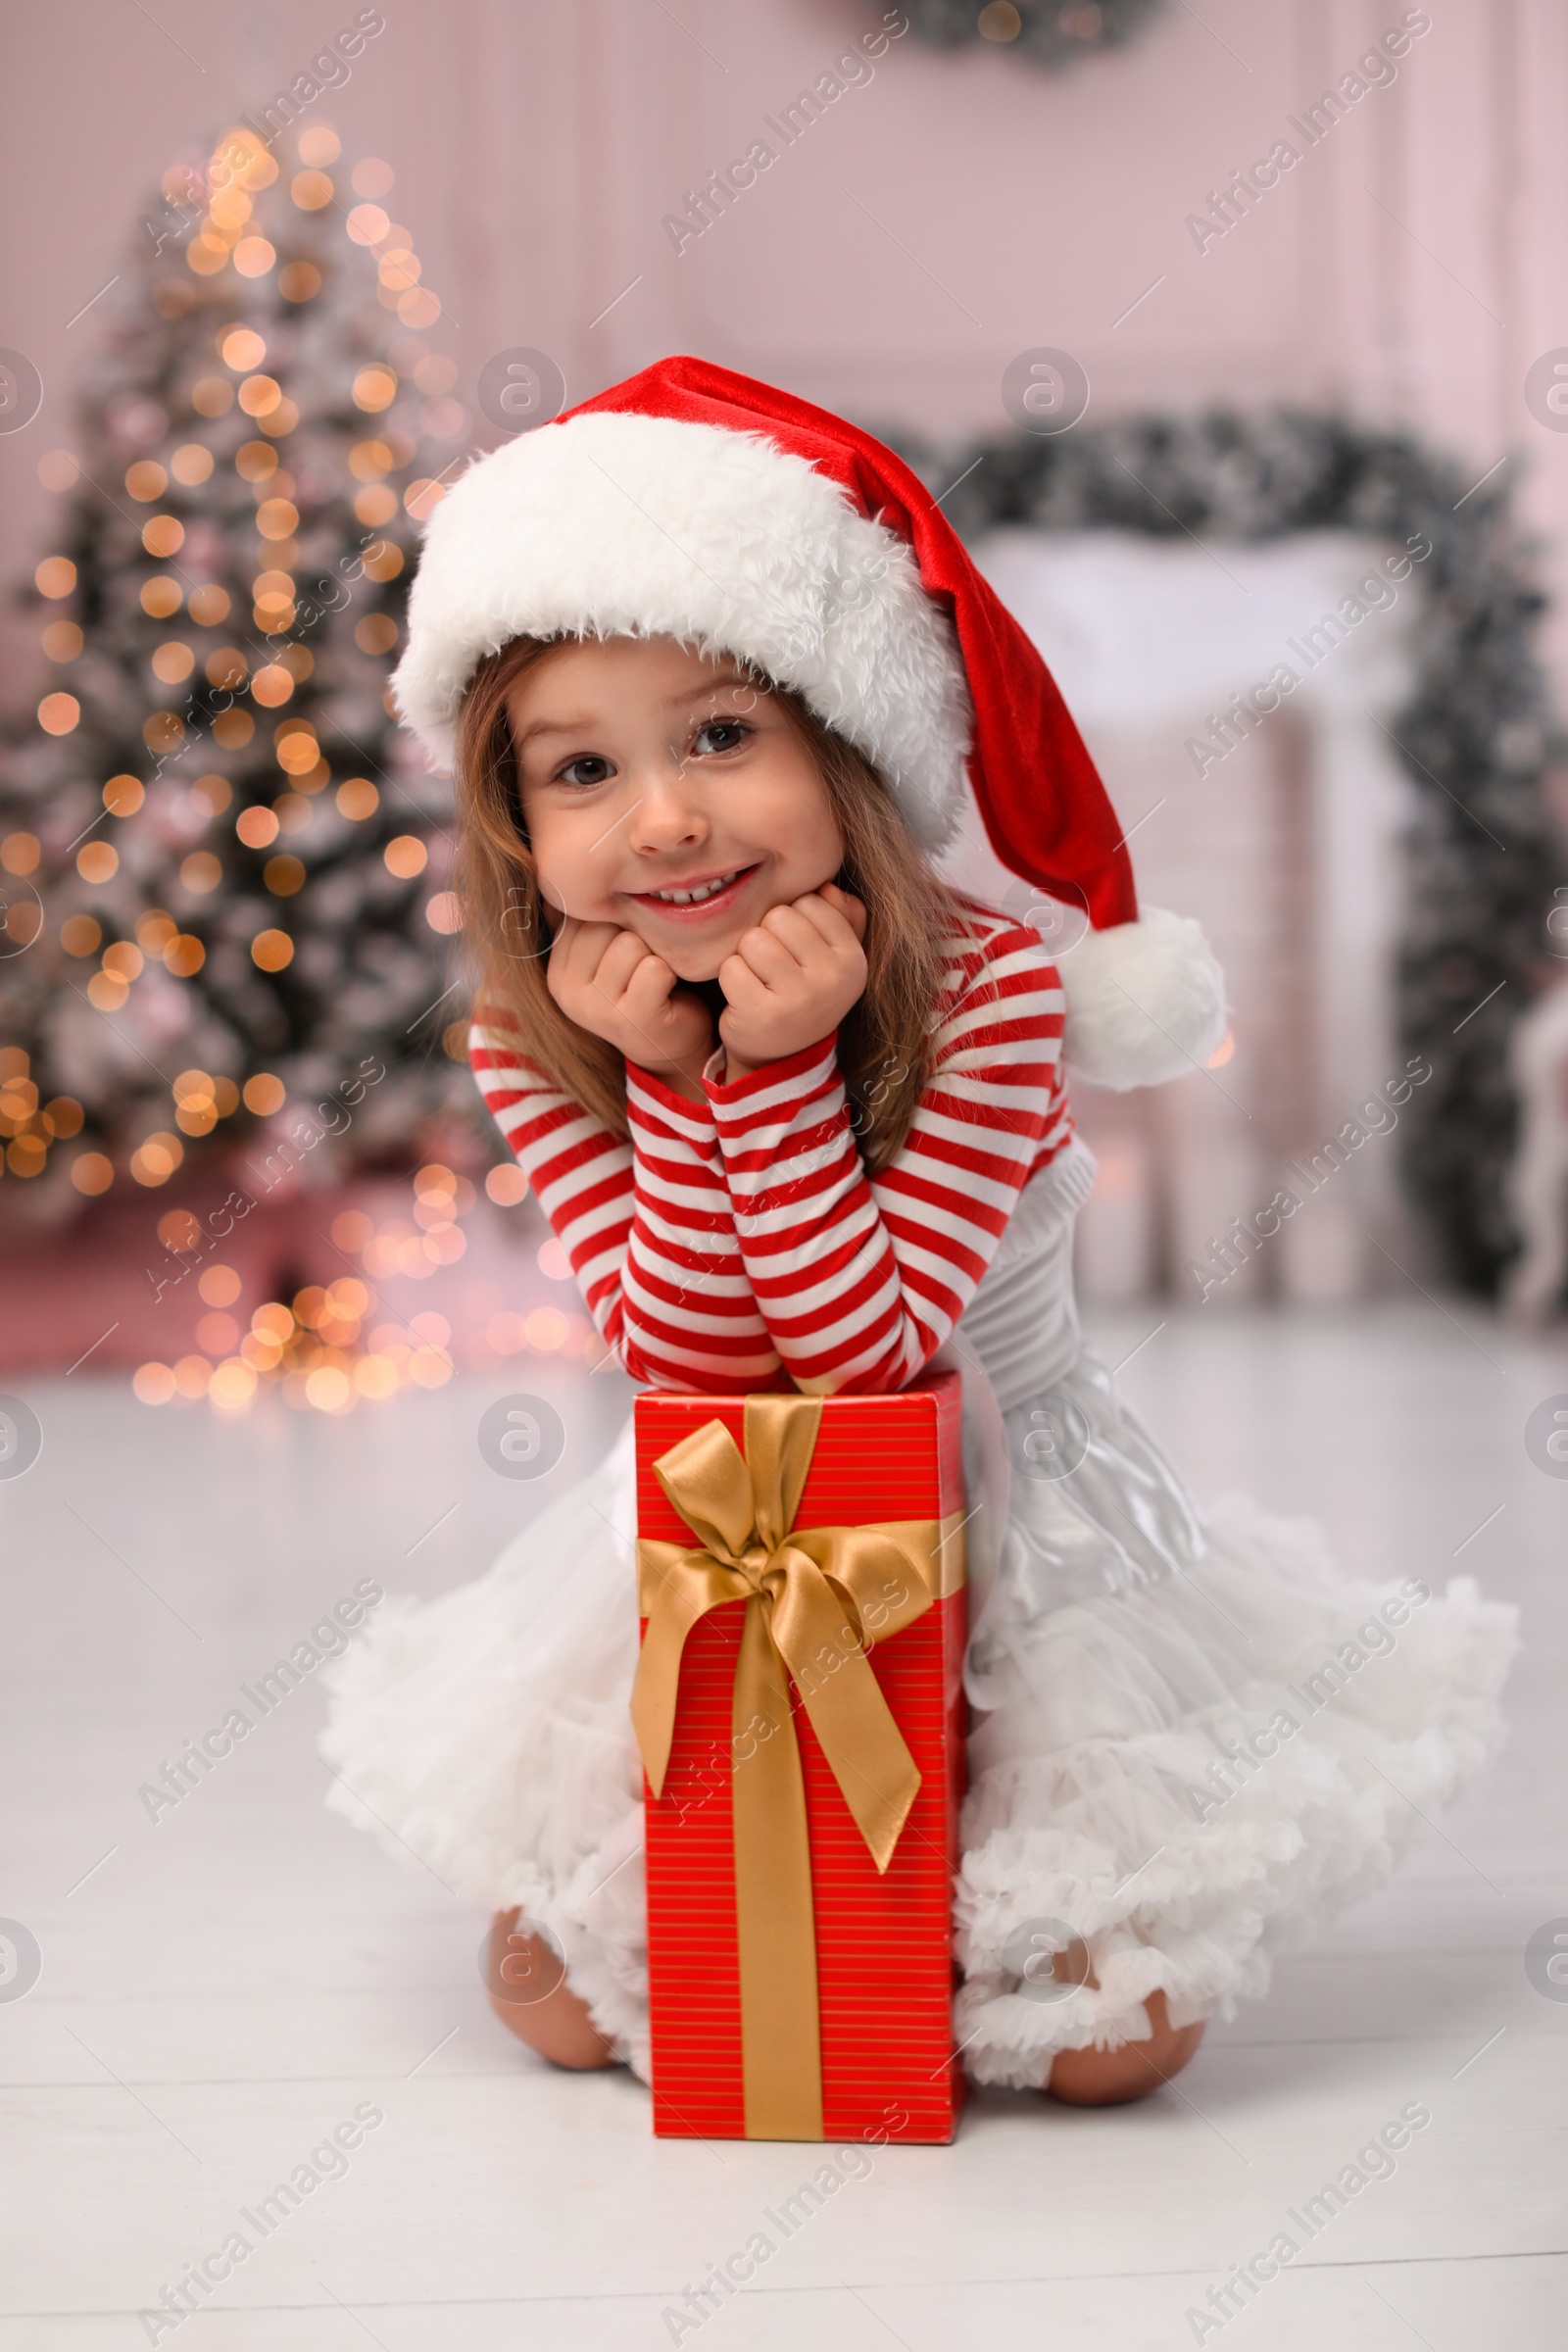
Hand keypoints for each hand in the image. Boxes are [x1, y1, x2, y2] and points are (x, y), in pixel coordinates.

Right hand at [546, 917, 714, 1095]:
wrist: (671, 1044)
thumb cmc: (638, 988)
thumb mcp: (603, 957)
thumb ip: (582, 925)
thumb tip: (555, 877)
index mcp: (558, 973)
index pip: (582, 916)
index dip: (614, 921)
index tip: (623, 945)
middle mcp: (568, 993)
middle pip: (604, 926)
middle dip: (633, 936)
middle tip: (642, 965)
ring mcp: (598, 1009)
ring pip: (630, 944)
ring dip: (652, 955)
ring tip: (653, 978)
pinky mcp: (632, 1020)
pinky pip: (654, 968)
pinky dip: (669, 973)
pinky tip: (666, 990)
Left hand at [717, 884, 868, 1078]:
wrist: (781, 1058)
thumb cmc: (802, 993)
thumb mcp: (831, 958)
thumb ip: (840, 917)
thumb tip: (828, 887)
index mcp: (854, 958)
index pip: (810, 902)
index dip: (792, 922)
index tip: (796, 953)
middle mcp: (833, 979)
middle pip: (779, 916)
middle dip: (767, 935)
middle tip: (773, 968)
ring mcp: (799, 999)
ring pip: (753, 939)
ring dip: (746, 956)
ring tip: (759, 980)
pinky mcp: (763, 1014)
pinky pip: (731, 967)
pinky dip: (730, 977)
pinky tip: (745, 996)